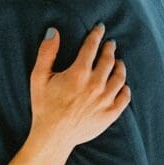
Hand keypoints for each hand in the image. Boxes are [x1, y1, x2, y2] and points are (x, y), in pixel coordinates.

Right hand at [28, 23, 130, 149]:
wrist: (53, 136)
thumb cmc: (44, 106)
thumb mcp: (38, 77)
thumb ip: (46, 53)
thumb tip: (53, 32)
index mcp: (78, 73)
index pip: (91, 47)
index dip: (96, 35)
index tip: (100, 28)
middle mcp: (95, 85)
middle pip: (108, 60)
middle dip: (109, 49)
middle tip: (110, 44)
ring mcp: (105, 100)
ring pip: (119, 77)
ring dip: (119, 66)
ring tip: (118, 62)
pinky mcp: (110, 114)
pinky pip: (124, 97)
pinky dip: (125, 88)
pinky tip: (122, 85)